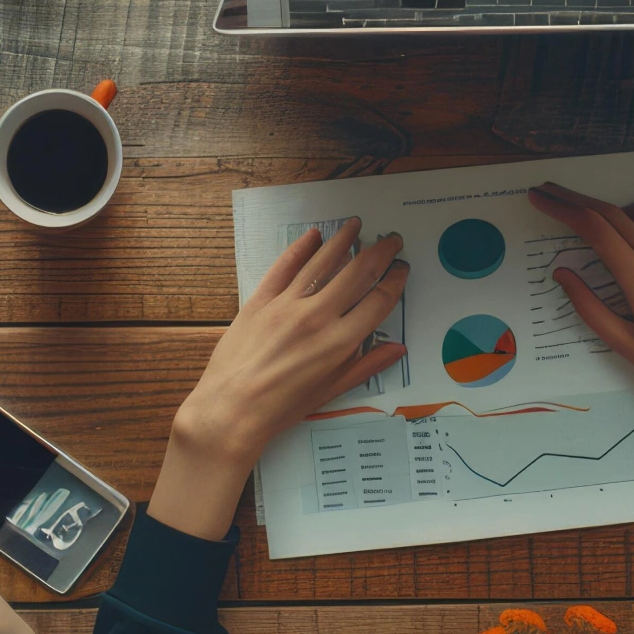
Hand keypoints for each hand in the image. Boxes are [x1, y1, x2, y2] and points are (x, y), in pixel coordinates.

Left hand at [149, 218, 407, 538]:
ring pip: (323, 262)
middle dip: (379, 252)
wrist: (230, 410)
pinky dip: (301, 248)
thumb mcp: (329, 392)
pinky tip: (314, 235)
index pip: (377, 301)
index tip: (403, 268)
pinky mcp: (261, 299)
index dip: (395, 281)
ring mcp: (287, 304)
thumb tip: (397, 349)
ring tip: (356, 224)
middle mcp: (317, 316)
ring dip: (343, 239)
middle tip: (391, 239)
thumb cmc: (281, 408)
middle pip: (357, 272)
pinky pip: (285, 266)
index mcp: (339, 342)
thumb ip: (365, 366)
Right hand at [529, 183, 633, 490]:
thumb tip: (562, 272)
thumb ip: (589, 306)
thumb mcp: (623, 344)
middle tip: (548, 191)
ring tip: (587, 212)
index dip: (563, 210)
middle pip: (612, 215)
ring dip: (611, 209)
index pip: (595, 230)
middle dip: (576, 200)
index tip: (540, 198)